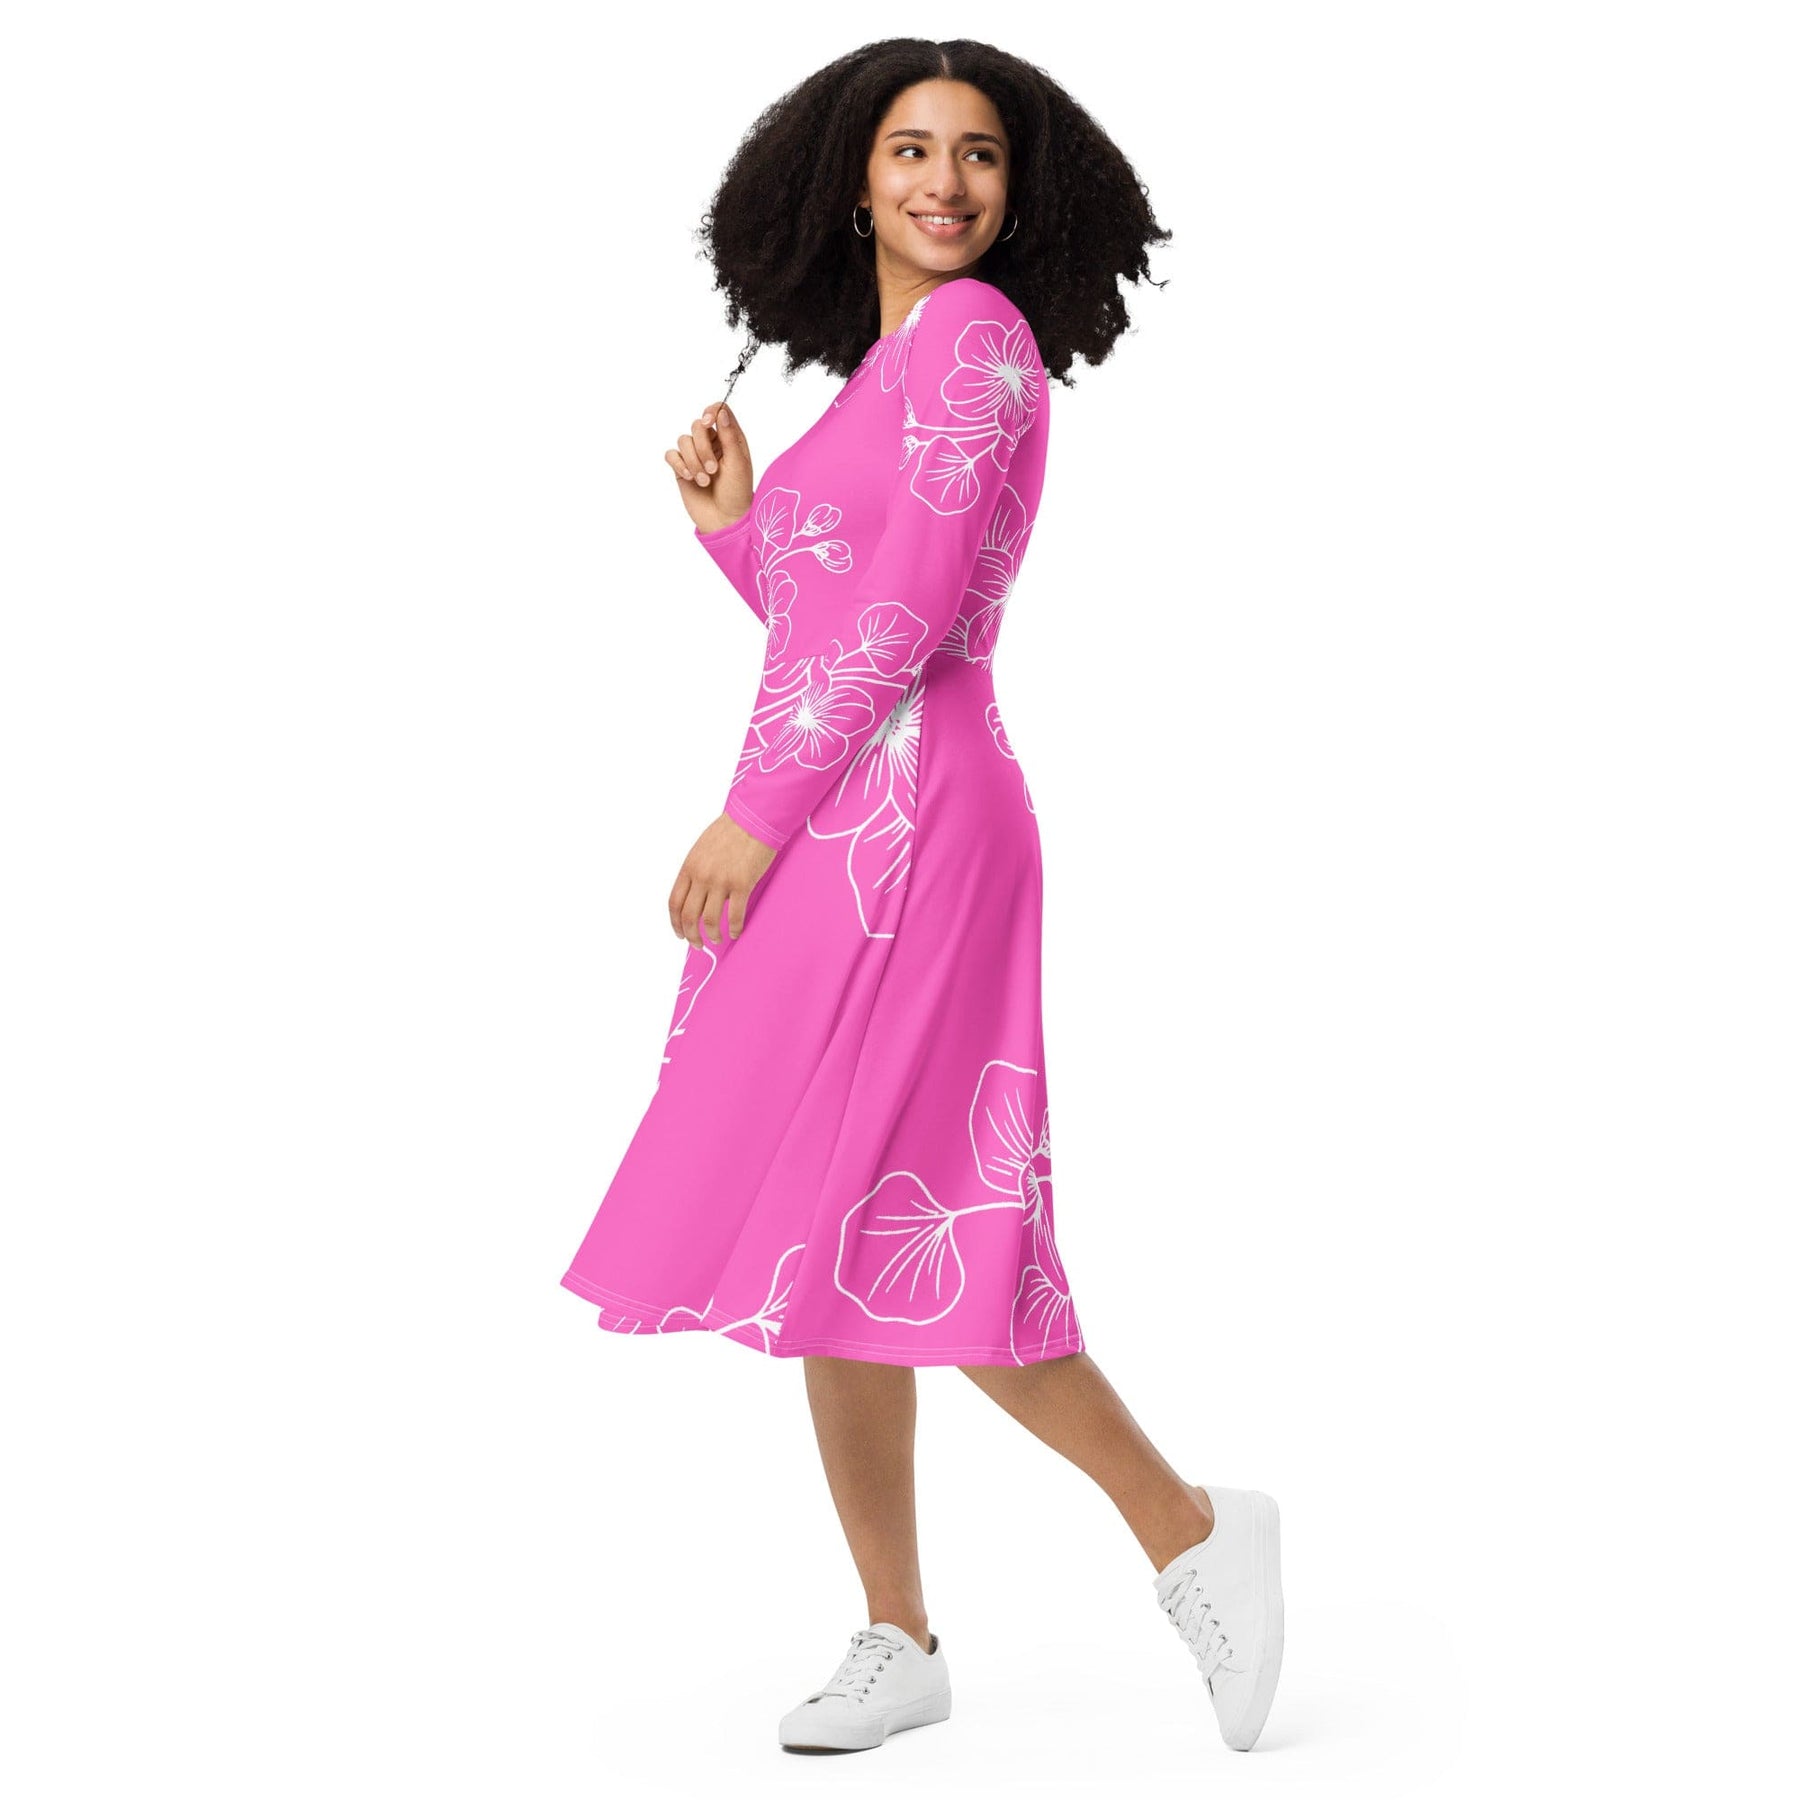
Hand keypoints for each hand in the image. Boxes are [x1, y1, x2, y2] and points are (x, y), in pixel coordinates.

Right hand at [666, 400, 754, 533]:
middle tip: (713, 470)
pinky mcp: (682, 469)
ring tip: (704, 481)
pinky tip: (690, 478)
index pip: (718, 411)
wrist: (724, 520)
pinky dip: (679, 465)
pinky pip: (672, 455)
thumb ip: (729, 437)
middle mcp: (712, 444)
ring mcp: (695, 456)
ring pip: (684, 441)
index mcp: (730, 439)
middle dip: (702, 448)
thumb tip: (721, 412)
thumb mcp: (738, 464)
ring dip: (693, 461)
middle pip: (697, 425)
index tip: (708, 422)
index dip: (711, 411)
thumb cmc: (737, 493)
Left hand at [668, 812, 777, 946]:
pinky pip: (734, 916)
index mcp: (689, 867)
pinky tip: (735, 932)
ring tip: (718, 939)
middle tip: (697, 944)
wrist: (754, 819)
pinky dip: (734, 929)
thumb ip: (696, 870)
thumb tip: (695, 893)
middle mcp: (702, 876)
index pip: (674, 903)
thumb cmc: (730, 831)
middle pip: (689, 916)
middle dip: (691, 935)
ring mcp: (721, 881)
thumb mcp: (702, 849)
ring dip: (712, 935)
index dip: (675, 923)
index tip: (680, 933)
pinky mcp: (742, 884)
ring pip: (710, 921)